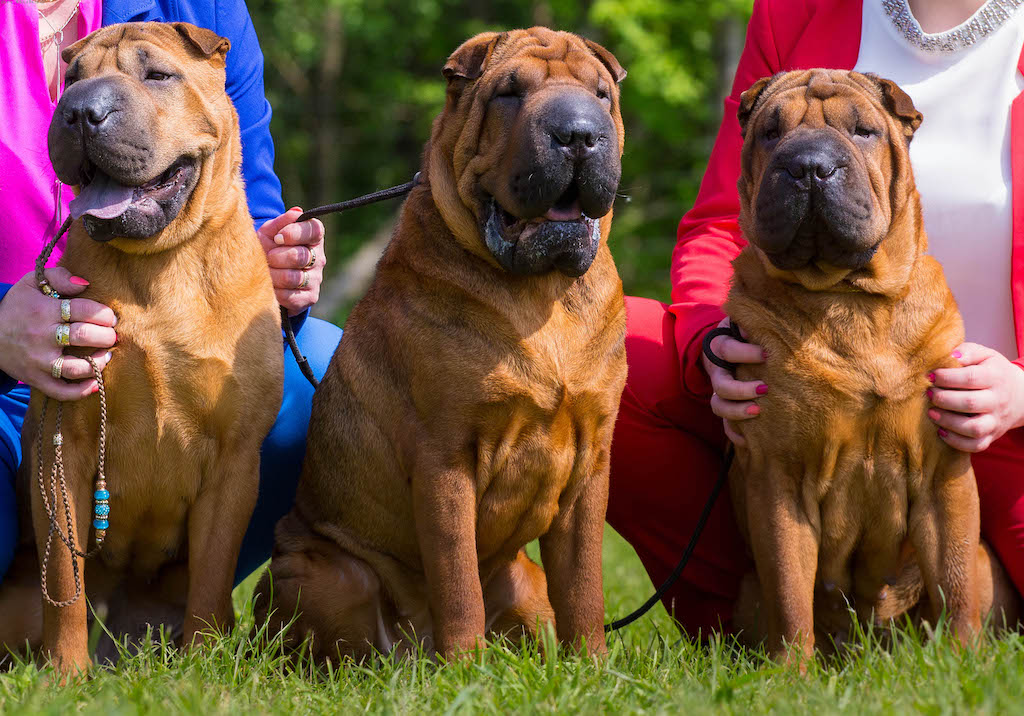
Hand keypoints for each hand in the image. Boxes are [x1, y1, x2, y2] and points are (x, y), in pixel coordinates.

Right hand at [0, 268, 115, 399]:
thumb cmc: (19, 306)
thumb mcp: (32, 283)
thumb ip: (59, 276)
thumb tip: (85, 284)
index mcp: (43, 310)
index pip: (83, 310)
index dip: (104, 314)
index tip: (110, 317)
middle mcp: (41, 336)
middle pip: (84, 336)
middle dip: (107, 336)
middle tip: (112, 335)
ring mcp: (39, 361)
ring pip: (77, 368)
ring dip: (99, 362)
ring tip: (105, 354)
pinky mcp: (36, 379)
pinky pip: (61, 391)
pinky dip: (81, 391)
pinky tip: (95, 382)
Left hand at [258, 207, 326, 315]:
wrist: (264, 276)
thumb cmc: (268, 249)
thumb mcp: (269, 233)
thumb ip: (281, 222)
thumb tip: (296, 212)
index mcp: (313, 237)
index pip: (314, 230)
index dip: (294, 233)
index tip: (277, 238)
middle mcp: (319, 257)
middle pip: (300, 256)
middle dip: (276, 257)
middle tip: (267, 258)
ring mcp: (316, 279)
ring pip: (293, 277)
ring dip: (272, 275)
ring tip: (266, 272)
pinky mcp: (310, 297)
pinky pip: (291, 296)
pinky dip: (275, 292)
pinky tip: (271, 288)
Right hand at [702, 316, 767, 446]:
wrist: (729, 342)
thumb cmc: (744, 330)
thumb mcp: (744, 321)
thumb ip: (751, 322)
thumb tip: (754, 328)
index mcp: (719, 347)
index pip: (727, 350)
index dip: (745, 353)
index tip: (768, 354)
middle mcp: (716, 371)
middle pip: (721, 385)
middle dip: (741, 389)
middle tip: (764, 388)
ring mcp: (718, 390)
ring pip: (719, 406)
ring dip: (737, 411)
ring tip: (758, 412)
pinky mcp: (725, 405)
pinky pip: (724, 425)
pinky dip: (734, 434)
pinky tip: (748, 441)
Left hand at [927, 342, 1023, 451]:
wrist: (1021, 395)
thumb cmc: (993, 372)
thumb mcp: (986, 355)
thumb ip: (968, 351)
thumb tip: (950, 356)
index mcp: (996, 377)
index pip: (971, 378)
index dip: (947, 377)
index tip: (930, 376)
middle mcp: (998, 400)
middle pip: (970, 403)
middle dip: (943, 399)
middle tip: (929, 393)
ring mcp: (996, 421)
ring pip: (973, 428)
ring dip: (947, 422)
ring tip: (931, 412)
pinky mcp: (991, 437)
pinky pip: (975, 445)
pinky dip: (956, 442)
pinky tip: (940, 431)